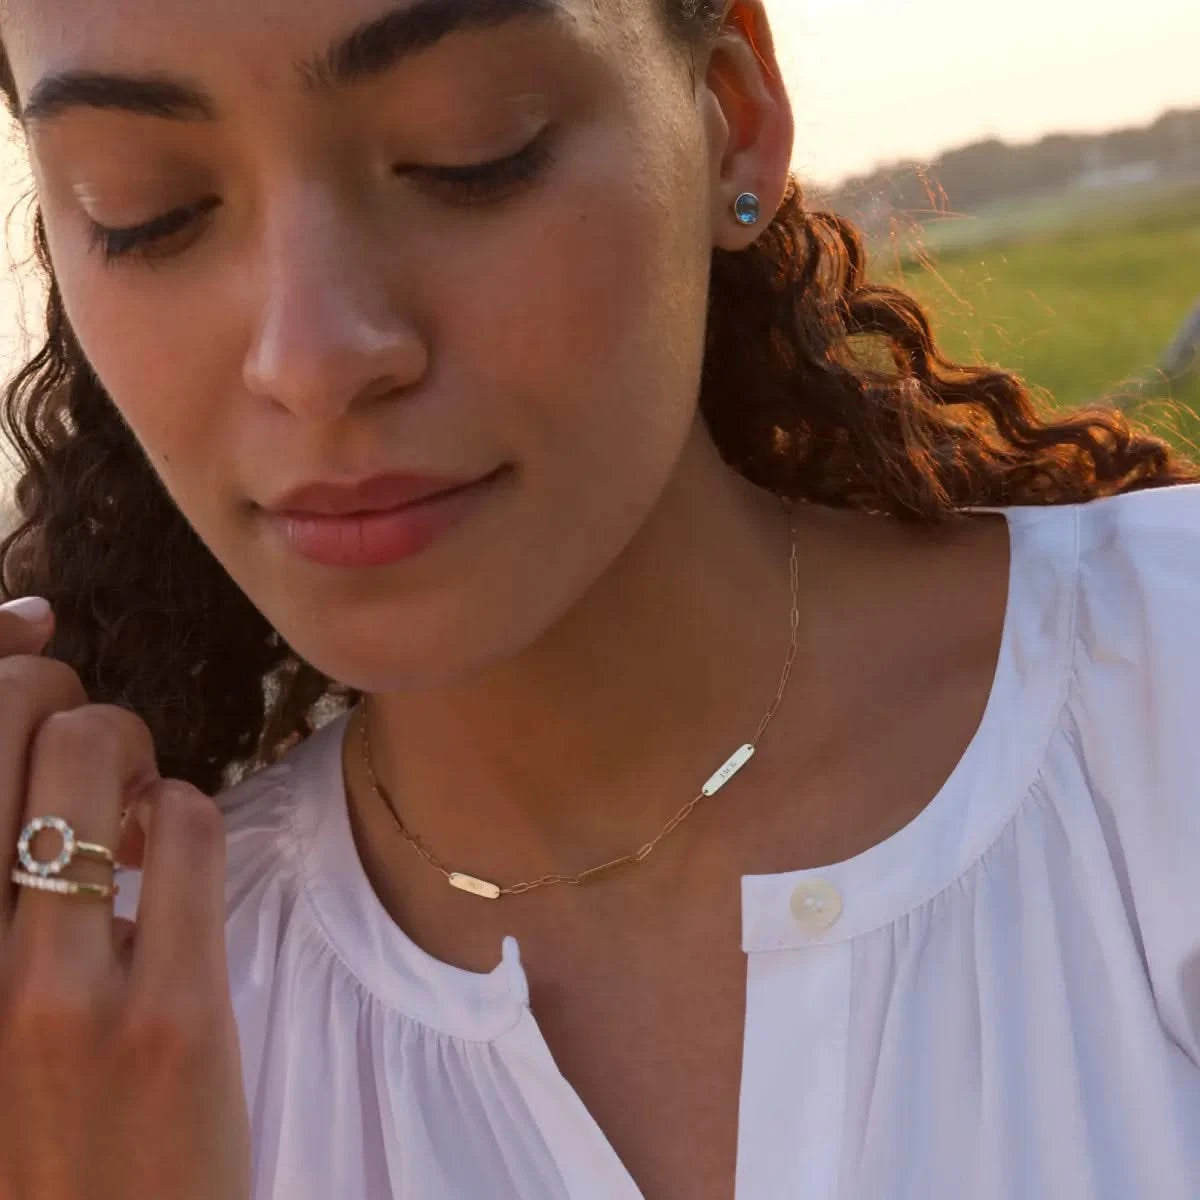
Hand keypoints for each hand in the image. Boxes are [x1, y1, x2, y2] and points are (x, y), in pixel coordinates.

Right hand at [0, 597, 251, 1199]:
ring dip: (132, 758)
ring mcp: (54, 983)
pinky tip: (170, 857)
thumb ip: (1, 876)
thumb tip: (53, 757)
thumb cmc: (25, 1123)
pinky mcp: (165, 1007)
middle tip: (92, 752)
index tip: (28, 632)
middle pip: (15, 714)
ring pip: (97, 750)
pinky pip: (182, 823)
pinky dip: (182, 814)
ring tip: (132, 812)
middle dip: (65, 701)